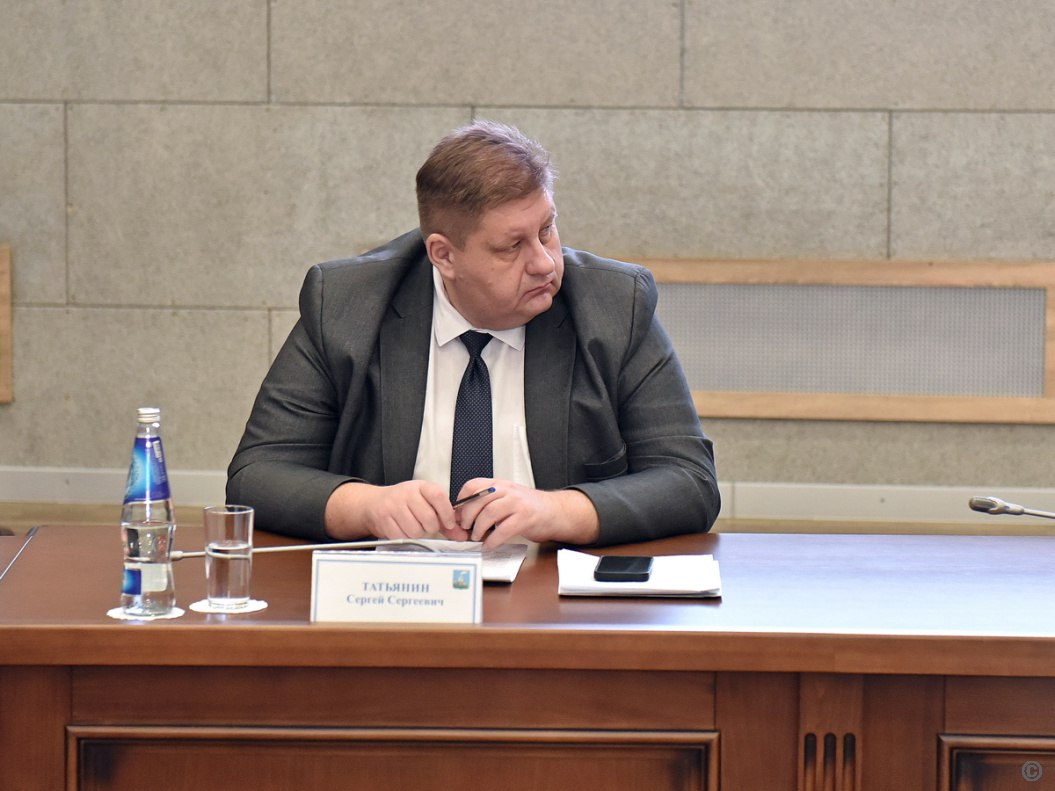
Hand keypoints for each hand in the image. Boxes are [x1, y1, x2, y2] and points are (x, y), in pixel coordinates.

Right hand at [325, 481, 469, 541]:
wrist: (373, 503)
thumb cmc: (405, 503)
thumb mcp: (425, 503)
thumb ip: (445, 520)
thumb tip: (462, 535)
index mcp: (420, 486)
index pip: (438, 496)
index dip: (446, 513)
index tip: (449, 523)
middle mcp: (406, 493)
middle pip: (428, 518)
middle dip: (431, 527)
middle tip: (426, 525)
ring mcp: (393, 505)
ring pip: (415, 530)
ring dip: (417, 533)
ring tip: (412, 526)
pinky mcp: (383, 518)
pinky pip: (401, 535)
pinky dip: (404, 536)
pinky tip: (401, 529)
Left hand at [453, 479, 599, 548]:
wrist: (555, 511)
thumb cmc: (528, 508)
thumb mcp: (506, 499)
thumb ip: (486, 504)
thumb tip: (462, 517)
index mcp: (499, 485)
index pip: (472, 485)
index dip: (461, 501)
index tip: (458, 514)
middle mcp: (507, 490)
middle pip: (478, 501)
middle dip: (467, 518)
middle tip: (465, 529)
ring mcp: (517, 503)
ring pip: (489, 513)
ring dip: (478, 529)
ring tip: (477, 537)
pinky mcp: (525, 518)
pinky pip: (503, 529)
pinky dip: (493, 540)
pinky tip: (489, 545)